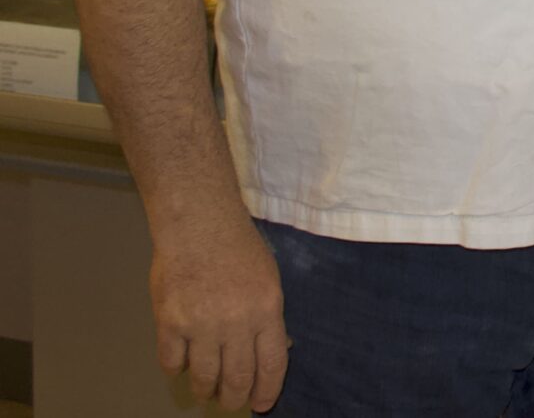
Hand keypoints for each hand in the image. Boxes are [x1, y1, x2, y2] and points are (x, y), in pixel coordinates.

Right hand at [150, 211, 287, 410]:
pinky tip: (181, 368)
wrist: (199, 224)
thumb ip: (266, 316)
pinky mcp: (170, 322)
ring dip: (205, 390)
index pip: (272, 364)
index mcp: (267, 310)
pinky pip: (172, 362)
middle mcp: (236, 322)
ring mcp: (201, 324)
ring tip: (205, 392)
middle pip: (237, 378)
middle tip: (229, 403)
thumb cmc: (237, 247)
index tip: (261, 405)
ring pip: (204, 377)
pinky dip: (177, 371)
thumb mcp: (268, 279)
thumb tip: (269, 350)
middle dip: (234, 398)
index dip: (267, 391)